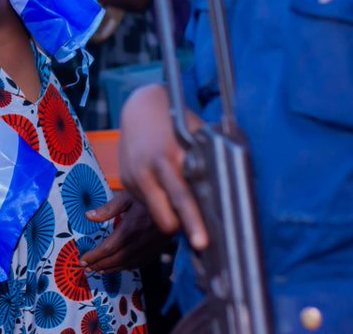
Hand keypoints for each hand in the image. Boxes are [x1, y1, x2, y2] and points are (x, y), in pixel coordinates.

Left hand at [80, 189, 167, 272]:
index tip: (83, 259)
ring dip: (111, 269)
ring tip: (98, 270)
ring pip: (126, 264)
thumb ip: (107, 209)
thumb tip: (88, 216)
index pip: (108, 248)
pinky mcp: (156, 250)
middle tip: (86, 267)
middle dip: (99, 264)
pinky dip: (127, 268)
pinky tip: (120, 267)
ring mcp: (149, 248)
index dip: (94, 256)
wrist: (177, 204)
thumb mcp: (127, 197)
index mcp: (130, 228)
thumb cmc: (149, 197)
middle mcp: (139, 242)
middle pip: (115, 259)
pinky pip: (140, 264)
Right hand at [118, 84, 207, 250]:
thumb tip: (226, 191)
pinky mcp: (126, 181)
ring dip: (169, 214)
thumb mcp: (194, 137)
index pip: (183, 198)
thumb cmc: (175, 121)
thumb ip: (204, 163)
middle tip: (198, 235)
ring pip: (155, 215)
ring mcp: (135, 177)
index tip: (201, 243)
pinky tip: (162, 183)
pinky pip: (146, 204)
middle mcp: (150, 170)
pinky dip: (158, 201)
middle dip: (180, 228)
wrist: (140, 108)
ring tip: (177, 195)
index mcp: (171, 157)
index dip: (193, 222)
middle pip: (165, 217)